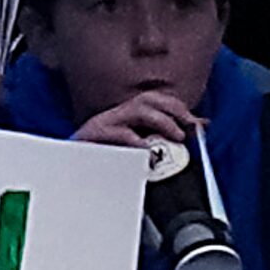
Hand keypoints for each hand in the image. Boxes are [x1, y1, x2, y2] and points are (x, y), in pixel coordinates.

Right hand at [73, 89, 200, 151]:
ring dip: (162, 121)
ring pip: (139, 109)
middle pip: (150, 98)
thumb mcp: (137, 148)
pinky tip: (148, 149)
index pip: (159, 100)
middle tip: (188, 130)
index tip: (197, 125)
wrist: (70, 171)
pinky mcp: (95, 134)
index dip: (180, 110)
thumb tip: (199, 126)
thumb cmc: (105, 160)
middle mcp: (118, 113)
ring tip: (175, 137)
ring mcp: (106, 122)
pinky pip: (120, 132)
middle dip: (174, 111)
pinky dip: (136, 140)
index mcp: (128, 115)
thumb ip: (163, 138)